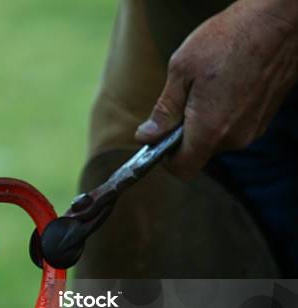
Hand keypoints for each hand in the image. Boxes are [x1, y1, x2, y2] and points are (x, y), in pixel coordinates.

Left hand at [135, 0, 297, 178]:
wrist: (280, 20)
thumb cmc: (229, 38)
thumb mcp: (182, 69)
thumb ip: (164, 109)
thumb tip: (146, 136)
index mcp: (210, 129)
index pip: (183, 168)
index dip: (166, 158)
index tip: (160, 139)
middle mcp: (235, 137)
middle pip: (199, 152)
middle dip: (185, 134)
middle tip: (184, 99)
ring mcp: (253, 129)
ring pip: (217, 139)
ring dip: (205, 121)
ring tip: (208, 86)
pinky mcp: (264, 119)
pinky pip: (235, 126)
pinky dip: (224, 113)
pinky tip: (226, 85)